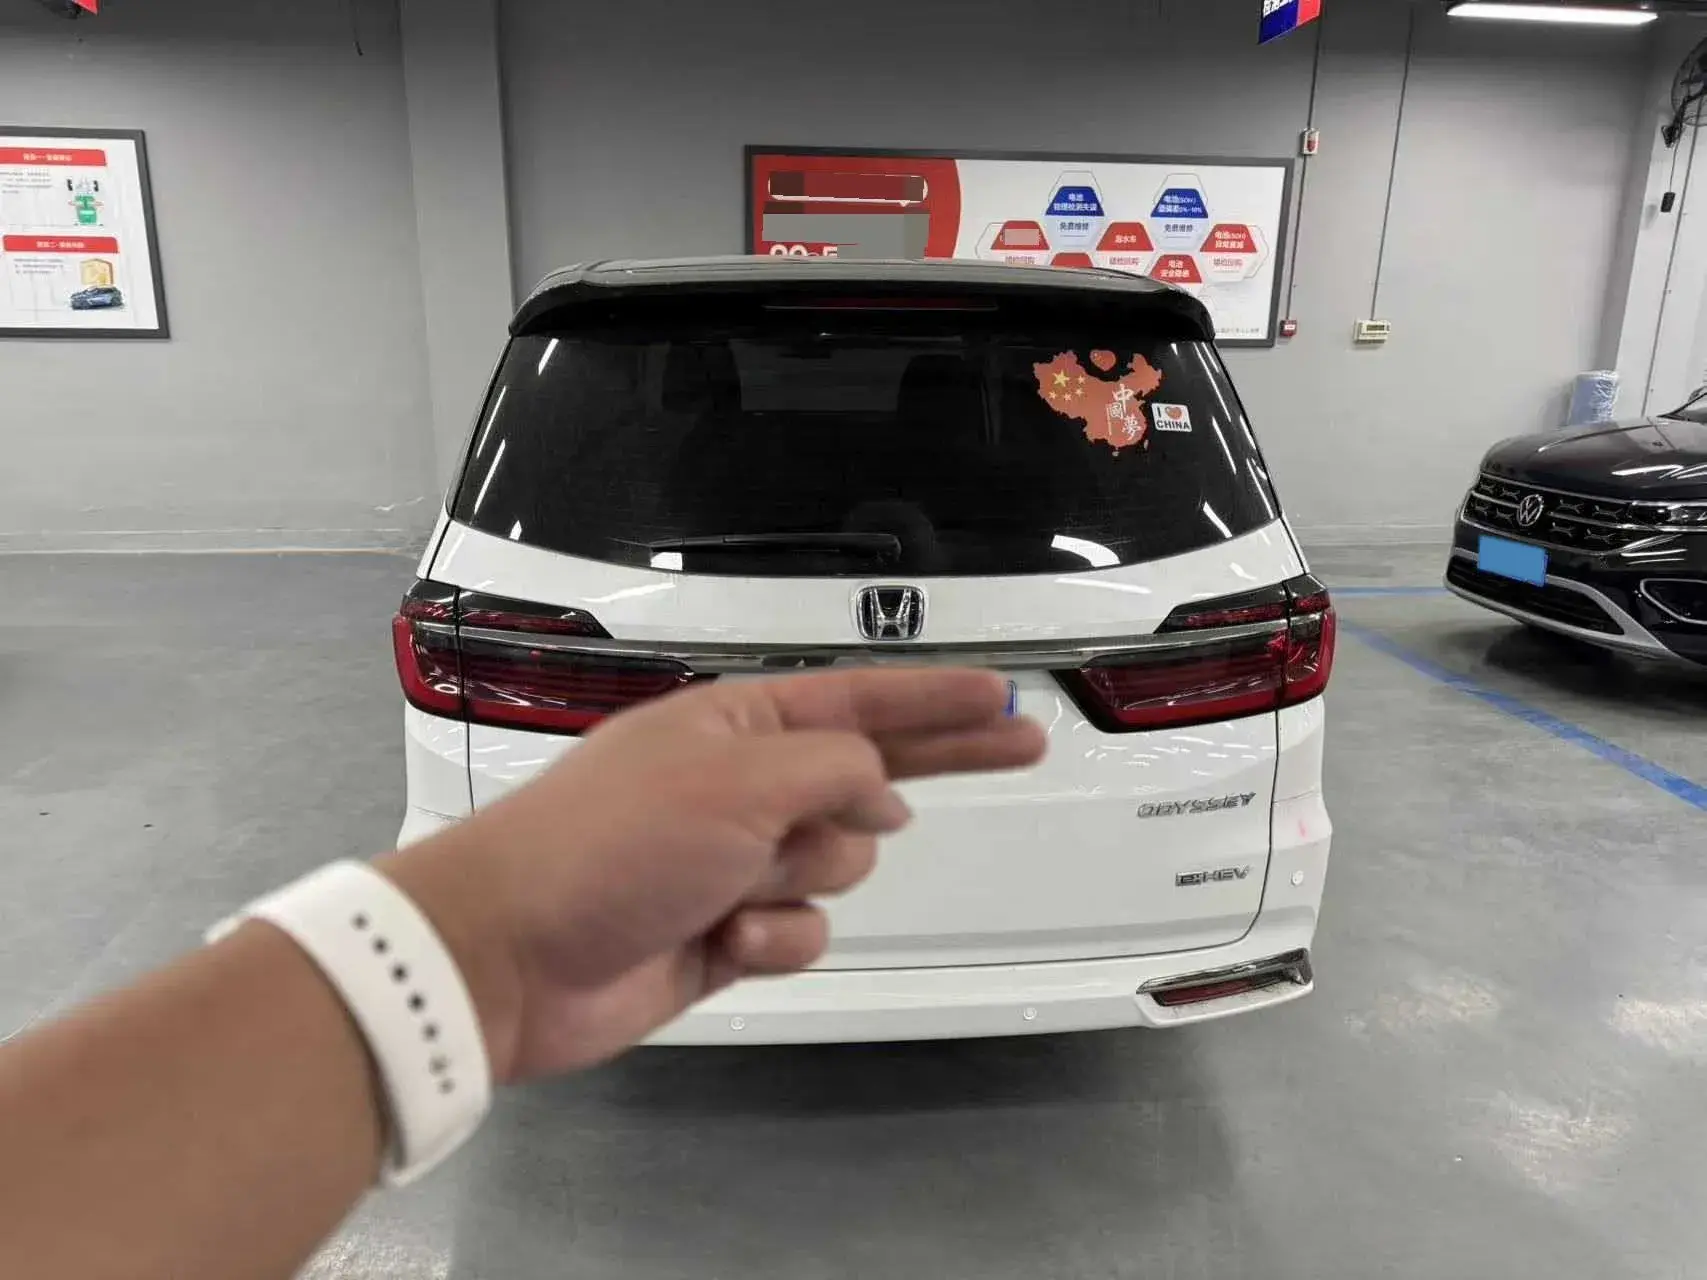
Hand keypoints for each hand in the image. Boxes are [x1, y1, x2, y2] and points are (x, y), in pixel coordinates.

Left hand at [380, 669, 1044, 1082]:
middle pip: (872, 773)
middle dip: (937, 765)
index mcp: (739, 726)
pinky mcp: (728, 933)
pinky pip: (801, 931)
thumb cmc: (611, 843)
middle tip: (1024, 747)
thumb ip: (832, 769)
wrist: (511, 957)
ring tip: (735, 888)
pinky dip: (772, 939)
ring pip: (840, 863)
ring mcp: (737, 862)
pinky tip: (721, 940)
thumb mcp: (735, 779)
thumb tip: (883, 792)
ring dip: (803, 880)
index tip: (1003, 695)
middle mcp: (745, 786)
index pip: (864, 701)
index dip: (939, 699)